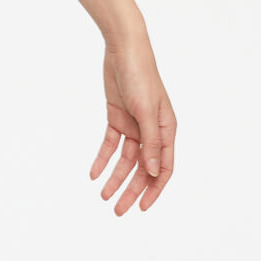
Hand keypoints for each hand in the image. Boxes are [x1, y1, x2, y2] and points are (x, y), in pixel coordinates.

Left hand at [90, 25, 174, 213]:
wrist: (124, 50)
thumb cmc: (142, 77)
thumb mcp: (146, 112)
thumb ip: (151, 143)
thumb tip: (155, 172)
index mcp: (167, 131)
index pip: (163, 168)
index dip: (154, 190)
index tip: (142, 208)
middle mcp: (152, 131)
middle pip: (143, 168)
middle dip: (131, 190)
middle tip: (118, 210)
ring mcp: (134, 125)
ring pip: (125, 160)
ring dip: (115, 178)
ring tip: (103, 196)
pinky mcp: (117, 117)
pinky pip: (110, 144)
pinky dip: (102, 158)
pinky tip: (93, 173)